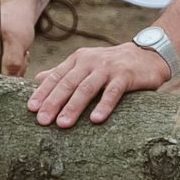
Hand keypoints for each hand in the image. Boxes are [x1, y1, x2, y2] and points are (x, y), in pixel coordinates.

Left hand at [27, 41, 170, 128]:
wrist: (147, 55)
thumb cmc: (112, 65)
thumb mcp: (86, 64)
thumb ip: (64, 72)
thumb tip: (37, 80)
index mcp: (78, 59)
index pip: (56, 76)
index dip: (43, 93)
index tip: (31, 109)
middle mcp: (90, 61)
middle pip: (68, 83)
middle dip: (53, 102)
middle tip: (42, 121)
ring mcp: (108, 68)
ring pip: (86, 88)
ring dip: (73, 106)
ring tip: (62, 124)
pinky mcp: (125, 76)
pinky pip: (112, 92)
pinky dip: (103, 105)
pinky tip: (95, 119)